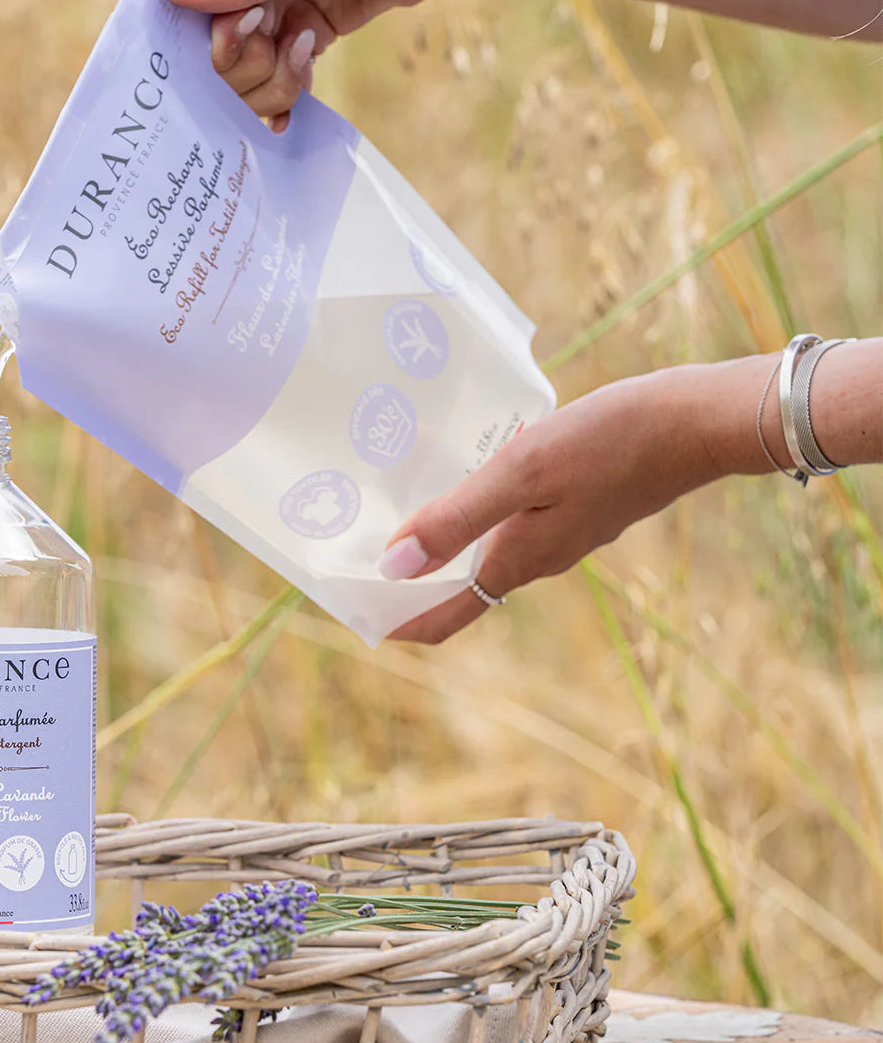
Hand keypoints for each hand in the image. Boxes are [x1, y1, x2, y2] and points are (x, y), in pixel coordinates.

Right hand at [159, 0, 525, 127]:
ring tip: (312, 54)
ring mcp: (281, 8)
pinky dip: (290, 90)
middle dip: (251, 66)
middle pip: (219, 52)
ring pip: (250, 72)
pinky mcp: (310, 32)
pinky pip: (281, 77)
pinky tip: (307, 86)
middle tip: (297, 47)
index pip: (194, 10)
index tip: (259, 35)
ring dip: (276, 81)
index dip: (218, 39)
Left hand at [379, 365, 732, 643]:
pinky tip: (460, 469)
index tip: (349, 607)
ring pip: (483, 551)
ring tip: (394, 505)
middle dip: (407, 580)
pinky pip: (509, 520)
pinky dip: (473, 511)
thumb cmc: (608, 441)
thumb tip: (393, 568)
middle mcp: (536, 557)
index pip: (444, 617)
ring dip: (439, 543)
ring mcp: (559, 533)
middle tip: (355, 548)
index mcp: (518, 560)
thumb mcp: (522, 472)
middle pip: (458, 589)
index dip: (395, 620)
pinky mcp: (575, 505)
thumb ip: (458, 520)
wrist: (694, 421)